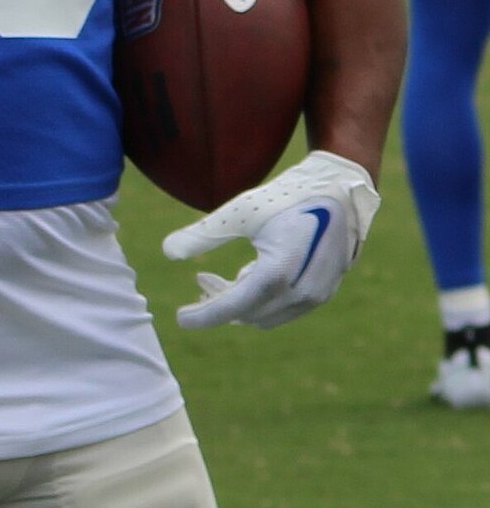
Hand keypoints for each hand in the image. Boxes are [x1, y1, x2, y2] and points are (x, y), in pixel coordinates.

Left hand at [162, 151, 379, 329]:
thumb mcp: (242, 211)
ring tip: (218, 278)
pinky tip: (247, 275)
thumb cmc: (289, 196)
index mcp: (277, 273)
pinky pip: (284, 308)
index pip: (232, 306)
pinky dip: (261, 300)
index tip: (180, 319)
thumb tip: (167, 252)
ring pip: (266, 315)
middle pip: (247, 314)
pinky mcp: (324, 291)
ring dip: (240, 303)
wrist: (341, 188)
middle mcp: (300, 292)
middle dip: (219, 303)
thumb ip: (205, 234)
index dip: (203, 316)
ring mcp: (316, 295)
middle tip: (199, 280)